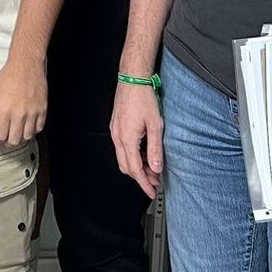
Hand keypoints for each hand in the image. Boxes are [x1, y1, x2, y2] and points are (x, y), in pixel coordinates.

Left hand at [0, 55, 46, 147]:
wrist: (26, 65)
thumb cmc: (9, 76)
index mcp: (5, 110)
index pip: (0, 136)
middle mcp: (19, 114)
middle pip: (14, 140)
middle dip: (8, 141)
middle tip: (6, 136)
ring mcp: (32, 113)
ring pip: (27, 137)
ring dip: (21, 136)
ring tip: (16, 129)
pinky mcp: (42, 110)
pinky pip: (39, 128)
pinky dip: (32, 129)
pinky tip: (27, 124)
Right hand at [110, 80, 164, 198]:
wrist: (132, 79)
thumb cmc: (143, 97)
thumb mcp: (156, 126)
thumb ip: (155, 149)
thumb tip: (156, 168)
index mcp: (126, 139)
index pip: (134, 169)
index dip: (143, 183)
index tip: (151, 192)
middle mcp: (117, 137)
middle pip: (126, 166)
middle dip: (140, 177)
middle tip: (154, 181)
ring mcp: (115, 131)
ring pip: (123, 158)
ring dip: (137, 166)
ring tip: (153, 167)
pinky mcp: (117, 126)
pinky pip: (122, 147)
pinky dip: (133, 155)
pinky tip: (145, 153)